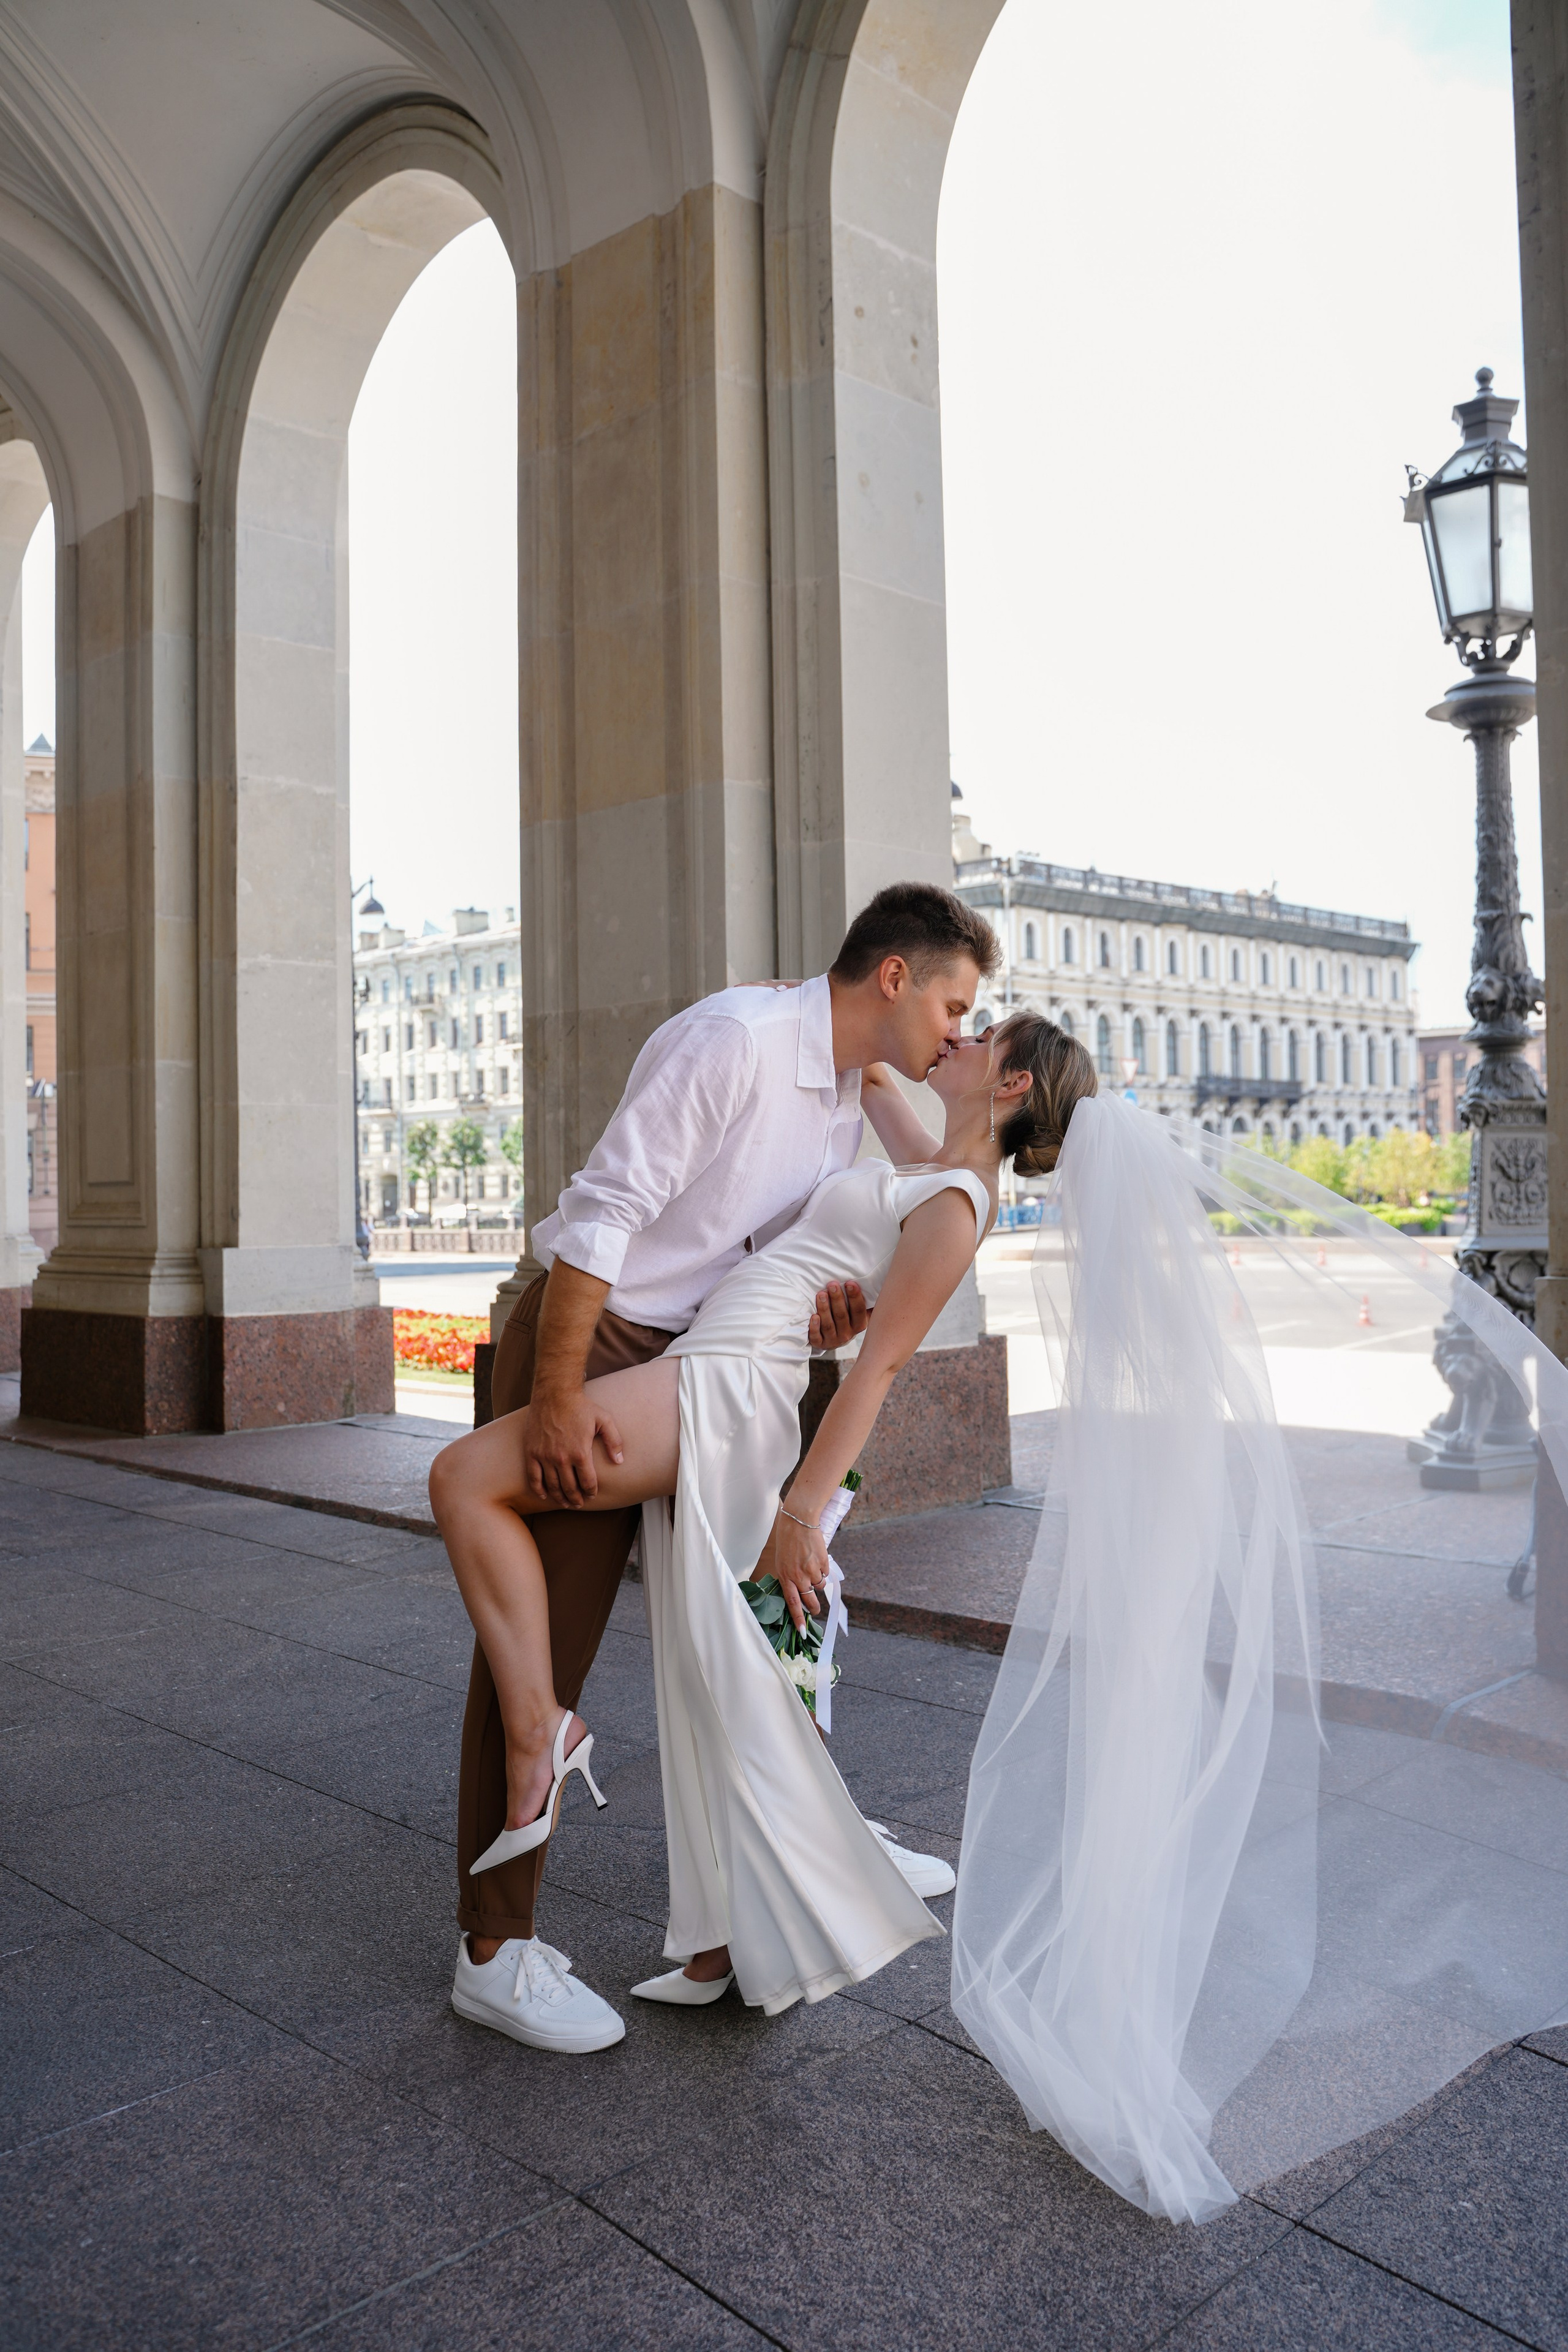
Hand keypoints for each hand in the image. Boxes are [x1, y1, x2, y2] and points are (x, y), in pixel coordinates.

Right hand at [520, 1383, 623, 1507]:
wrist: (554, 1393)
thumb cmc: (580, 1406)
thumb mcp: (604, 1419)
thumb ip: (614, 1441)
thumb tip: (619, 1461)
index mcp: (580, 1452)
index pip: (587, 1481)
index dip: (591, 1491)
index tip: (591, 1495)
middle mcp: (562, 1458)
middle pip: (570, 1488)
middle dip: (576, 1499)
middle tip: (579, 1503)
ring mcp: (545, 1456)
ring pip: (552, 1486)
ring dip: (560, 1498)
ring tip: (566, 1502)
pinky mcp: (531, 1452)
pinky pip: (533, 1477)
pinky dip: (538, 1489)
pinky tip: (544, 1495)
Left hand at [757, 1506, 828, 1633]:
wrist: (799, 1520)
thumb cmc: (788, 1539)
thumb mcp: (782, 1560)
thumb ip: (790, 1576)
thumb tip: (801, 1590)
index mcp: (785, 1576)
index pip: (792, 1603)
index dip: (798, 1618)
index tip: (802, 1632)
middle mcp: (798, 1576)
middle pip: (810, 1600)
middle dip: (814, 1608)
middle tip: (816, 1610)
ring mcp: (812, 1570)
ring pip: (819, 1585)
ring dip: (817, 1581)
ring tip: (811, 1566)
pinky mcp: (823, 1562)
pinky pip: (825, 1573)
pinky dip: (822, 1569)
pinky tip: (816, 1557)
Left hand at [808, 1279, 868, 1352]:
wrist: (834, 1339)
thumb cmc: (847, 1319)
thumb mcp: (859, 1313)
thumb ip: (867, 1301)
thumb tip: (878, 1282)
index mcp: (859, 1324)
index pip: (859, 1310)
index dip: (855, 1297)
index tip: (850, 1283)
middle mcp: (847, 1334)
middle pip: (842, 1315)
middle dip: (837, 1299)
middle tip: (832, 1285)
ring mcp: (833, 1340)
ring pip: (828, 1325)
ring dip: (824, 1309)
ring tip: (821, 1294)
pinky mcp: (820, 1343)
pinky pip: (816, 1337)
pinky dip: (814, 1327)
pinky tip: (813, 1316)